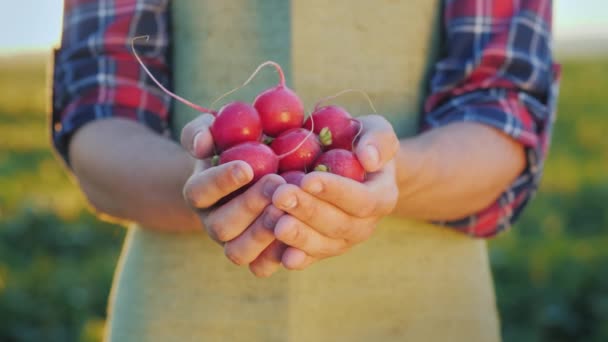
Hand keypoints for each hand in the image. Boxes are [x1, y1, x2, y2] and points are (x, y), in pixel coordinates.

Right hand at [181, 114, 286, 276]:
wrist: (259, 175)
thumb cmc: (237, 146)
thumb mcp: (217, 131)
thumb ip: (202, 131)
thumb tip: (202, 143)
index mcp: (199, 194)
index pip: (199, 192)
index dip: (221, 182)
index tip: (246, 168)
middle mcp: (213, 223)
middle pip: (221, 227)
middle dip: (248, 206)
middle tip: (276, 183)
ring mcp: (234, 243)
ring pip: (239, 252)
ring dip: (262, 233)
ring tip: (287, 209)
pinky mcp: (257, 258)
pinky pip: (262, 267)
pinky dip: (278, 256)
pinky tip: (298, 232)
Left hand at [270, 115, 399, 269]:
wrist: (348, 168)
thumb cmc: (359, 143)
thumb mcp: (376, 130)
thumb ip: (378, 140)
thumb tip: (369, 159)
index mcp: (382, 197)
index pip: (362, 199)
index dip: (335, 192)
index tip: (309, 179)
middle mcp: (365, 225)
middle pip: (339, 225)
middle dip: (308, 211)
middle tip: (281, 196)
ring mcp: (343, 241)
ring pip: (324, 245)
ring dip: (299, 236)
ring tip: (275, 222)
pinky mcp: (322, 250)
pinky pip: (310, 259)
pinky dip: (296, 259)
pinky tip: (280, 257)